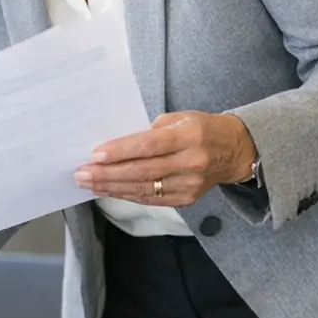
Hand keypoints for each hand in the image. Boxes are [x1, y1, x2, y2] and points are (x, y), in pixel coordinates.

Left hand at [74, 111, 257, 206]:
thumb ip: (151, 131)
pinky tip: (109, 190)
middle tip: (82, 173)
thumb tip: (117, 145)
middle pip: (142, 171)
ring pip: (144, 189)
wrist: (235, 151)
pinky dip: (127, 195)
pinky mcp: (187, 198)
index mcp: (189, 136)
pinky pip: (151, 199)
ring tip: (88, 183)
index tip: (95, 155)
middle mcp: (191, 162)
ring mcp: (190, 184)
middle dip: (107, 173)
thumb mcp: (180, 117)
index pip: (148, 146)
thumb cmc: (202, 129)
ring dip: (112, 187)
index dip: (120, 152)